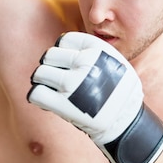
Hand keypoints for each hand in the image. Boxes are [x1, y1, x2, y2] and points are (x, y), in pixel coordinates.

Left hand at [27, 32, 162, 162]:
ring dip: (42, 82)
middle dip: (50, 67)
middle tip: (57, 79)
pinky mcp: (64, 104)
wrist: (126, 122)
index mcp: (97, 49)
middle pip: (49, 56)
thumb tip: (61, 42)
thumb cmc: (118, 91)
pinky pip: (36, 94)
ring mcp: (73, 83)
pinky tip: (46, 101)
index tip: (66, 64)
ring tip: (52, 90)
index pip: (64, 40)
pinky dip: (37, 97)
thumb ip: (92, 51)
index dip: (62, 52)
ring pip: (40, 73)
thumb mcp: (113, 61)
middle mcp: (85, 63)